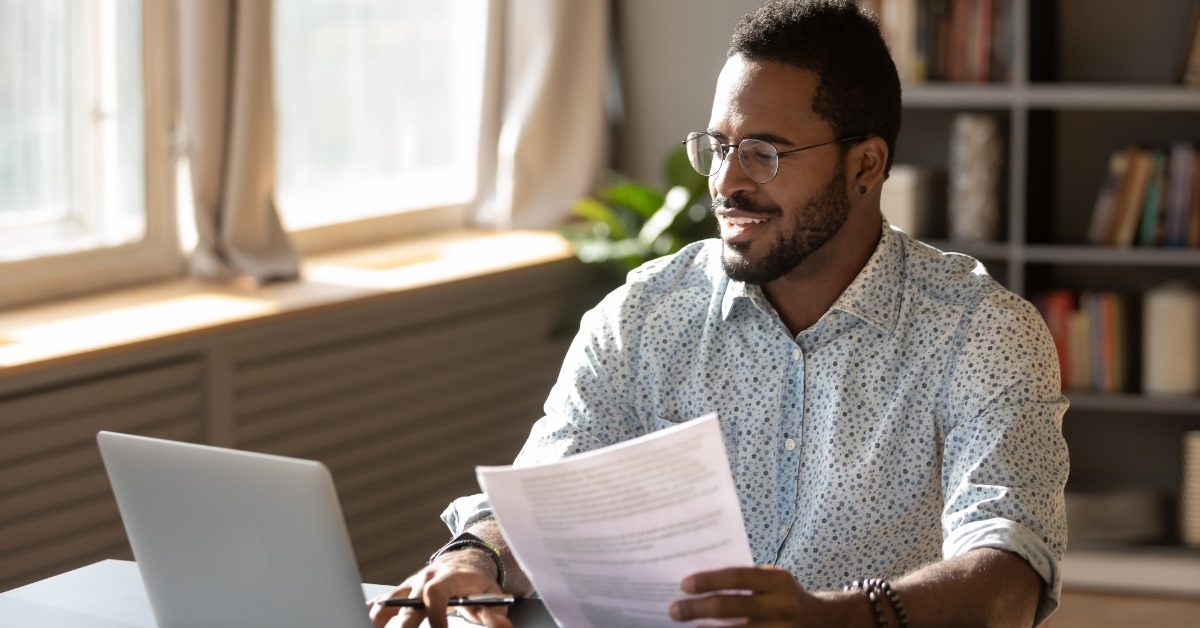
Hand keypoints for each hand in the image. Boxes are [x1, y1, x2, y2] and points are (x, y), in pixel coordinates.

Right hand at [368, 552, 511, 627]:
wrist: (465, 563)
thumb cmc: (477, 584)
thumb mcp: (492, 597)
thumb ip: (495, 614)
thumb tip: (503, 627)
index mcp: (448, 577)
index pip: (435, 592)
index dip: (435, 615)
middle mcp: (424, 578)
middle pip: (407, 604)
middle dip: (404, 626)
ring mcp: (410, 585)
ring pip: (386, 603)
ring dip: (378, 621)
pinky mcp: (400, 592)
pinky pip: (380, 602)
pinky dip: (369, 613)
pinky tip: (362, 620)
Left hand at [668, 566, 823, 626]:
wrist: (823, 622)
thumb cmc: (785, 596)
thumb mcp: (773, 581)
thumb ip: (745, 581)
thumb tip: (699, 585)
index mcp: (778, 581)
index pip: (737, 577)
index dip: (709, 580)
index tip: (684, 585)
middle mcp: (781, 606)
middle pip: (730, 607)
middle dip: (697, 610)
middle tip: (674, 611)